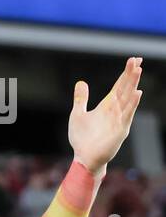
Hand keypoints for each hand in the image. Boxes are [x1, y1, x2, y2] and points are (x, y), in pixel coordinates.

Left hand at [69, 57, 142, 175]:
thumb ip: (81, 99)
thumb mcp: (78, 114)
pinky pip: (127, 115)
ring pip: (128, 99)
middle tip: (137, 59)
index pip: (119, 86)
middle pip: (125, 89)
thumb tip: (81, 82)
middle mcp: (116, 111)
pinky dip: (132, 104)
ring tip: (138, 71)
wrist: (84, 158)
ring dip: (133, 85)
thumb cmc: (82, 138)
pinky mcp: (120, 131)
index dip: (125, 74)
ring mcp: (119, 120)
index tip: (133, 60)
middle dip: (131, 75)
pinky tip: (137, 93)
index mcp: (107, 106)